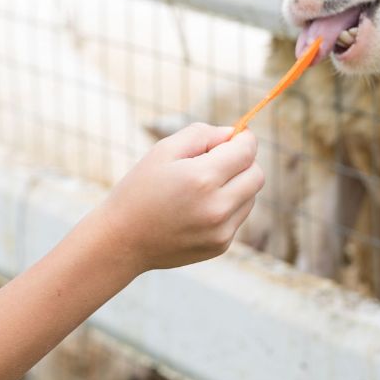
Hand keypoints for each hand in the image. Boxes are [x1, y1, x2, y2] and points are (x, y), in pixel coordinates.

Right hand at [92, 124, 263, 273]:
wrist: (123, 240)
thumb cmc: (140, 189)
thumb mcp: (163, 151)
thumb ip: (201, 134)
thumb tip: (232, 134)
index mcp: (202, 178)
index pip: (247, 151)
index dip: (243, 139)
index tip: (234, 137)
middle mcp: (217, 207)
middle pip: (257, 175)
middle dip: (244, 162)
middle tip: (217, 160)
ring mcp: (221, 230)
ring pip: (251, 197)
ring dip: (237, 185)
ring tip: (203, 187)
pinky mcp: (221, 246)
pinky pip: (238, 217)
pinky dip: (227, 207)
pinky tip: (198, 208)